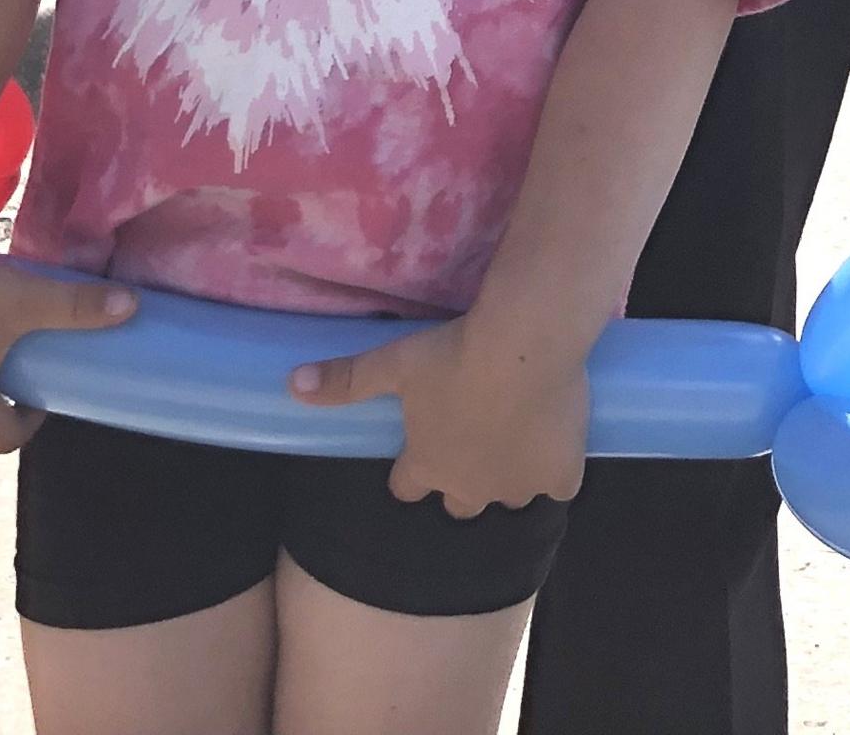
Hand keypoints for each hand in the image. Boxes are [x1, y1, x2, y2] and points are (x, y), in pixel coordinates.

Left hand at [292, 312, 592, 516]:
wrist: (523, 345)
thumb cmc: (451, 354)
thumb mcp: (392, 363)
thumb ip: (344, 380)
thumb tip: (290, 385)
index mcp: (426, 466)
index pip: (408, 488)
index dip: (413, 468)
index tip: (422, 445)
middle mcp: (469, 487)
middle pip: (460, 505)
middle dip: (462, 480)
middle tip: (473, 440)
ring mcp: (517, 486)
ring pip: (510, 498)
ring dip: (510, 477)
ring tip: (517, 439)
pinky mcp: (559, 474)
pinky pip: (558, 486)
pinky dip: (556, 470)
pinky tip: (557, 444)